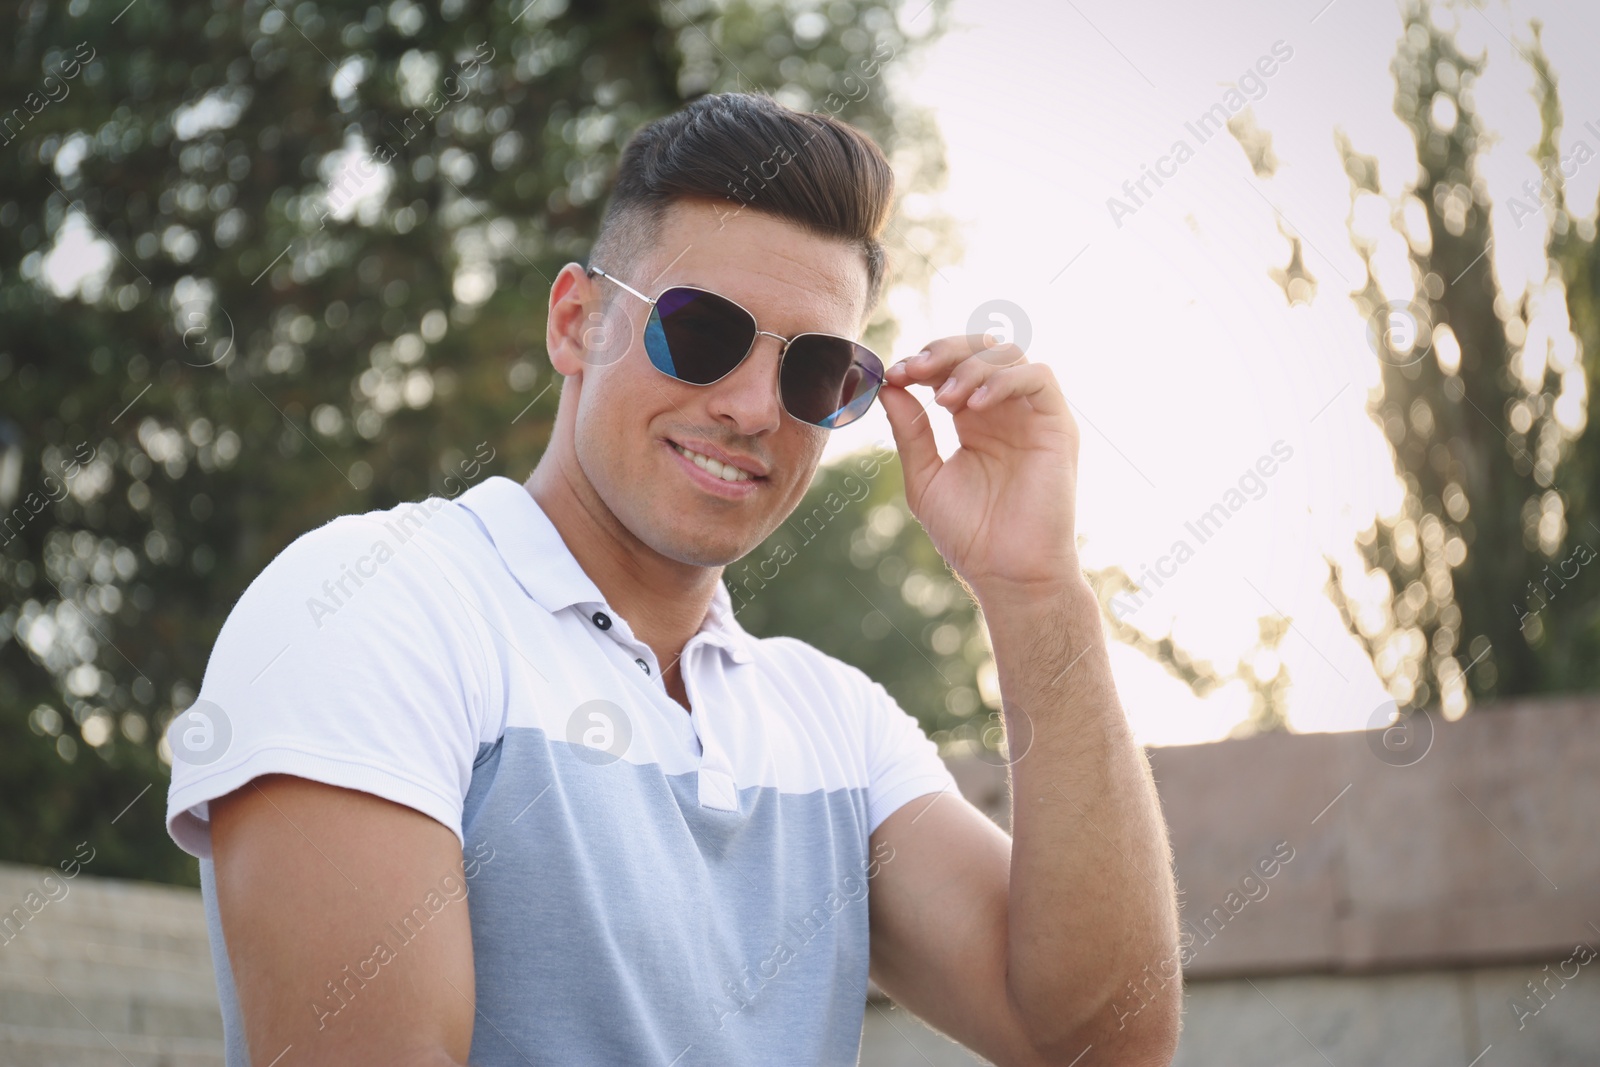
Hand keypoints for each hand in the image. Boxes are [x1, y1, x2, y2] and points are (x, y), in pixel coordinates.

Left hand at [878, 333, 1081, 600]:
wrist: (1007, 573)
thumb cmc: (969, 534)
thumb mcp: (925, 477)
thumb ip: (910, 431)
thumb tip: (887, 386)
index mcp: (973, 420)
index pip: (950, 367)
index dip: (921, 362)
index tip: (892, 376)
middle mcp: (1005, 411)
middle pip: (980, 349)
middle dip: (942, 351)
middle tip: (912, 371)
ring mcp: (1033, 415)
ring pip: (1009, 354)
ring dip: (970, 365)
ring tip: (943, 398)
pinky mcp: (1058, 425)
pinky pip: (1039, 377)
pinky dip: (1004, 379)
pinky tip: (974, 405)